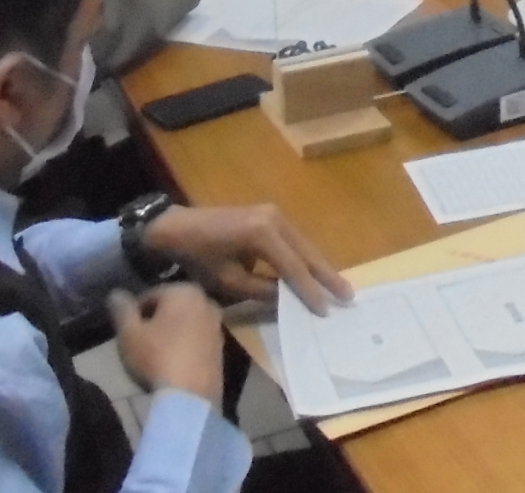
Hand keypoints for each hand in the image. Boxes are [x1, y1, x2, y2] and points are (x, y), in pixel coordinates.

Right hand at [110, 285, 223, 403]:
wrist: (191, 395)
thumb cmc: (157, 357)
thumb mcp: (130, 334)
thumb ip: (122, 310)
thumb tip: (115, 294)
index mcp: (184, 291)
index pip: (151, 295)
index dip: (134, 313)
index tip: (125, 331)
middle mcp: (205, 301)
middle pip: (171, 308)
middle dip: (155, 321)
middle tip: (138, 342)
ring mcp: (217, 324)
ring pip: (186, 323)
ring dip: (171, 333)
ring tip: (154, 354)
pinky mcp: (222, 347)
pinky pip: (197, 339)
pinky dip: (185, 346)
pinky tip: (173, 363)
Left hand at [143, 202, 351, 314]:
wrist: (176, 228)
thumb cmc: (198, 257)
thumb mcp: (228, 281)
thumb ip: (262, 290)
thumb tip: (289, 300)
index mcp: (263, 233)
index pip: (294, 268)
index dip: (310, 291)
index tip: (326, 310)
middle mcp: (274, 218)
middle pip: (307, 252)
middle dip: (327, 275)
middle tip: (349, 296)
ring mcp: (273, 213)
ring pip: (304, 245)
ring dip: (319, 266)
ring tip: (338, 287)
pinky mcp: (269, 215)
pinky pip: (293, 240)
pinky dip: (305, 257)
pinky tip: (315, 271)